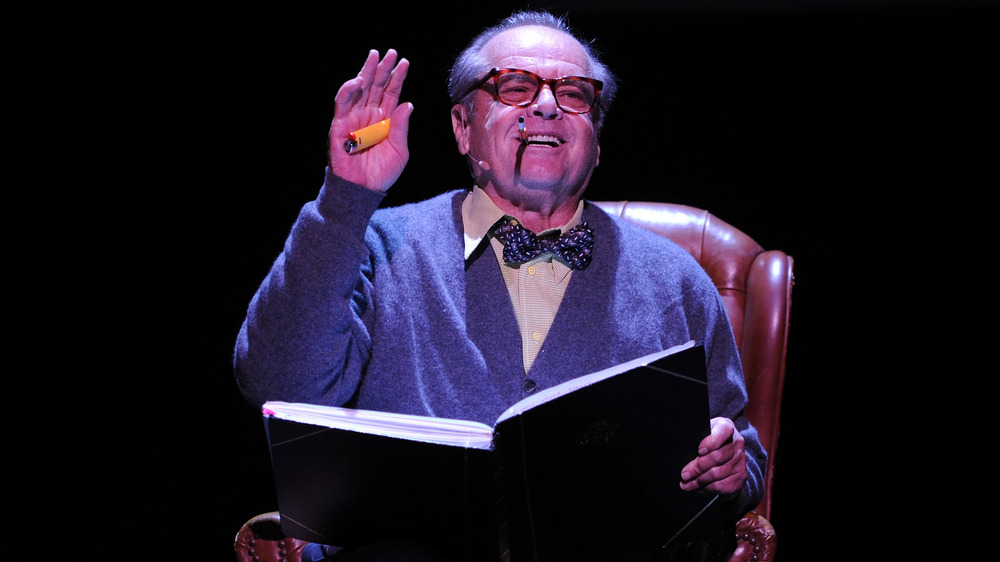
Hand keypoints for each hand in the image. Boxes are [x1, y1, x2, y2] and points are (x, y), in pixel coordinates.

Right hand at [328, 49, 412, 191]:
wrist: (364, 190)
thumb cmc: (382, 172)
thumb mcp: (400, 150)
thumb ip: (402, 127)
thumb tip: (408, 103)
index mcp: (385, 119)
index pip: (391, 93)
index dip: (397, 78)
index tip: (404, 63)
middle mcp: (369, 115)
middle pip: (375, 86)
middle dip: (382, 69)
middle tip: (390, 52)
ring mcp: (354, 118)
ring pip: (359, 90)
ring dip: (365, 73)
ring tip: (374, 57)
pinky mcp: (340, 126)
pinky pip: (342, 105)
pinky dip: (348, 91)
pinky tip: (359, 81)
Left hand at [679, 417, 747, 495]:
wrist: (726, 453)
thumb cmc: (708, 440)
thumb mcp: (702, 432)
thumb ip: (696, 436)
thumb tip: (680, 446)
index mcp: (726, 427)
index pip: (723, 431)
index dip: (711, 442)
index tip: (699, 451)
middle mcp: (737, 443)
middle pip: (718, 456)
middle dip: (698, 467)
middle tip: (684, 474)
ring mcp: (741, 460)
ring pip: (718, 473)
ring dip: (700, 481)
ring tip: (687, 484)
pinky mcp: (740, 476)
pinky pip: (723, 486)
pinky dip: (708, 488)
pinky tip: (699, 488)